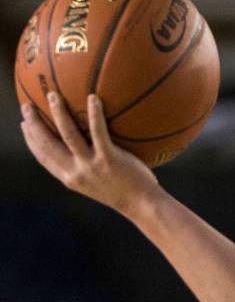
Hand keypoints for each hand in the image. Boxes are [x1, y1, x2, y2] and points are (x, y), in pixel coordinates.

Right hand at [20, 93, 159, 214]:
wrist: (143, 205)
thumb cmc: (124, 193)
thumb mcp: (97, 184)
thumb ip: (85, 169)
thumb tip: (82, 151)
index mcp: (70, 178)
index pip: (43, 157)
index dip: (31, 140)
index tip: (25, 124)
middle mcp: (76, 172)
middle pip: (47, 143)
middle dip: (34, 123)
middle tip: (28, 106)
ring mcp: (91, 165)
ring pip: (68, 134)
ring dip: (58, 113)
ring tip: (53, 95)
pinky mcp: (109, 158)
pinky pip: (98, 132)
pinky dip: (94, 114)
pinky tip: (92, 98)